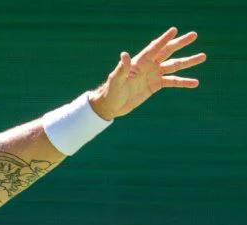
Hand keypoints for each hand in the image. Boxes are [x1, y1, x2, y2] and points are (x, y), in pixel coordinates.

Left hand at [89, 27, 205, 119]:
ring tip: (203, 56)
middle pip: (168, 52)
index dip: (163, 39)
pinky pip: (172, 81)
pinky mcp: (156, 85)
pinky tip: (195, 82)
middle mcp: (149, 66)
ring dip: (188, 61)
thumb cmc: (111, 91)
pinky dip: (183, 82)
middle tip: (194, 35)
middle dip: (180, 43)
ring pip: (174, 65)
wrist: (112, 105)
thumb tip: (124, 55)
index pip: (154, 48)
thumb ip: (122, 68)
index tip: (174, 30)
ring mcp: (154, 75)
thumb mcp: (116, 80)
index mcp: (139, 62)